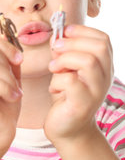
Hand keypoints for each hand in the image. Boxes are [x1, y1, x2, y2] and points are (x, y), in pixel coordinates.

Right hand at [0, 35, 22, 151]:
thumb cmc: (5, 106)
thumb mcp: (11, 77)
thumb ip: (9, 59)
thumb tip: (9, 37)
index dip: (5, 46)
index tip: (18, 60)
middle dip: (7, 63)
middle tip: (14, 81)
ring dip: (9, 79)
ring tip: (14, 92)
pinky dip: (6, 88)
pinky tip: (11, 97)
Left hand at [45, 25, 113, 143]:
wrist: (67, 129)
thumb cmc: (66, 95)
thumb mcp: (67, 69)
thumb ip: (65, 52)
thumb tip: (57, 36)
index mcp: (104, 66)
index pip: (103, 39)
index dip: (82, 31)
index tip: (64, 32)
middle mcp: (105, 78)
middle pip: (99, 47)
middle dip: (72, 42)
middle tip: (55, 49)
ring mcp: (97, 92)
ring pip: (88, 61)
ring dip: (65, 59)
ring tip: (53, 67)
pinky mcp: (83, 105)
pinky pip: (71, 82)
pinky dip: (57, 80)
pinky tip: (54, 88)